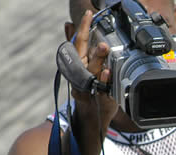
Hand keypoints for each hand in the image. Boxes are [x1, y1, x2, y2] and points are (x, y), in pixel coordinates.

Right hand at [71, 10, 117, 125]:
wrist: (92, 119)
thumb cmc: (91, 91)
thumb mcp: (86, 68)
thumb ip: (81, 49)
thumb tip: (68, 25)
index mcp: (80, 63)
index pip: (80, 42)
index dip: (84, 27)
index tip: (90, 14)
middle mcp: (80, 72)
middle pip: (83, 53)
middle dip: (87, 38)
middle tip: (94, 25)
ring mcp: (85, 85)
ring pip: (91, 69)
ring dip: (97, 57)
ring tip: (104, 46)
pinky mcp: (92, 98)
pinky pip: (99, 88)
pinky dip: (103, 79)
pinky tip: (107, 71)